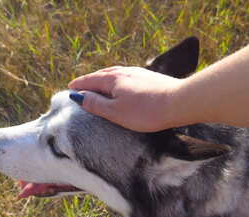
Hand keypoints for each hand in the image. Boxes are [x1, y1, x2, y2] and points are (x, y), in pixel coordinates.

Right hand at [68, 66, 182, 131]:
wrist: (179, 102)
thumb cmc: (146, 111)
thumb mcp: (116, 112)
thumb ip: (96, 104)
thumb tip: (79, 96)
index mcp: (113, 79)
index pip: (90, 81)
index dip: (79, 86)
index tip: (69, 89)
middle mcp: (125, 72)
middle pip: (102, 75)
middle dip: (90, 81)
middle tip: (80, 86)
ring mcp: (139, 73)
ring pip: (115, 74)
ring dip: (104, 79)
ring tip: (99, 85)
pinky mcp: (150, 78)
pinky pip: (127, 77)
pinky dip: (117, 80)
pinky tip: (123, 86)